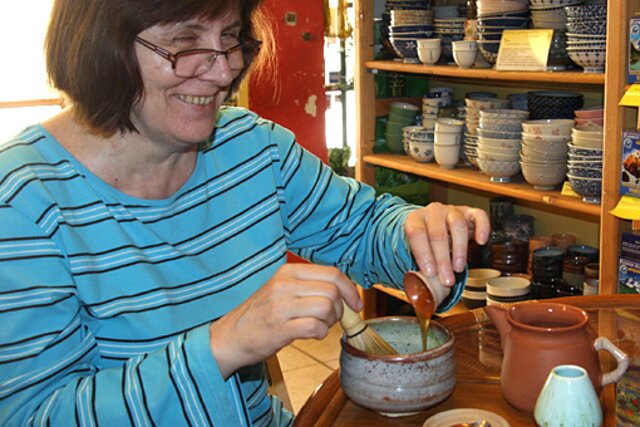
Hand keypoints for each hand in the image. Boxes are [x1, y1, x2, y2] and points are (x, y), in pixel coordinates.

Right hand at [208, 264, 360, 377]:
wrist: (231, 336)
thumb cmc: (261, 314)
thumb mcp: (282, 289)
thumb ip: (310, 286)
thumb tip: (346, 291)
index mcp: (288, 272)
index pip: (332, 273)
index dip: (350, 289)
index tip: (355, 304)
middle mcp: (284, 285)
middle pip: (333, 290)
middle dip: (340, 309)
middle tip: (331, 319)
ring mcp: (281, 306)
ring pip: (327, 307)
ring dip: (330, 321)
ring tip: (319, 326)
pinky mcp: (280, 328)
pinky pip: (316, 327)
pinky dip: (320, 333)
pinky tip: (311, 334)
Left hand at [404, 202, 489, 285]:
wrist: (438, 225)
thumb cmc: (427, 241)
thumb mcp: (419, 251)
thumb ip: (420, 264)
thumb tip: (421, 288)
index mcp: (415, 218)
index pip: (416, 233)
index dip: (423, 254)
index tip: (430, 272)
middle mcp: (433, 211)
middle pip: (438, 233)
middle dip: (442, 259)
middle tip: (447, 279)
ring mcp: (452, 210)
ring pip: (457, 225)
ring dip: (459, 250)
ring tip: (458, 268)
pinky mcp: (470, 212)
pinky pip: (479, 216)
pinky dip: (483, 228)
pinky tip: (481, 241)